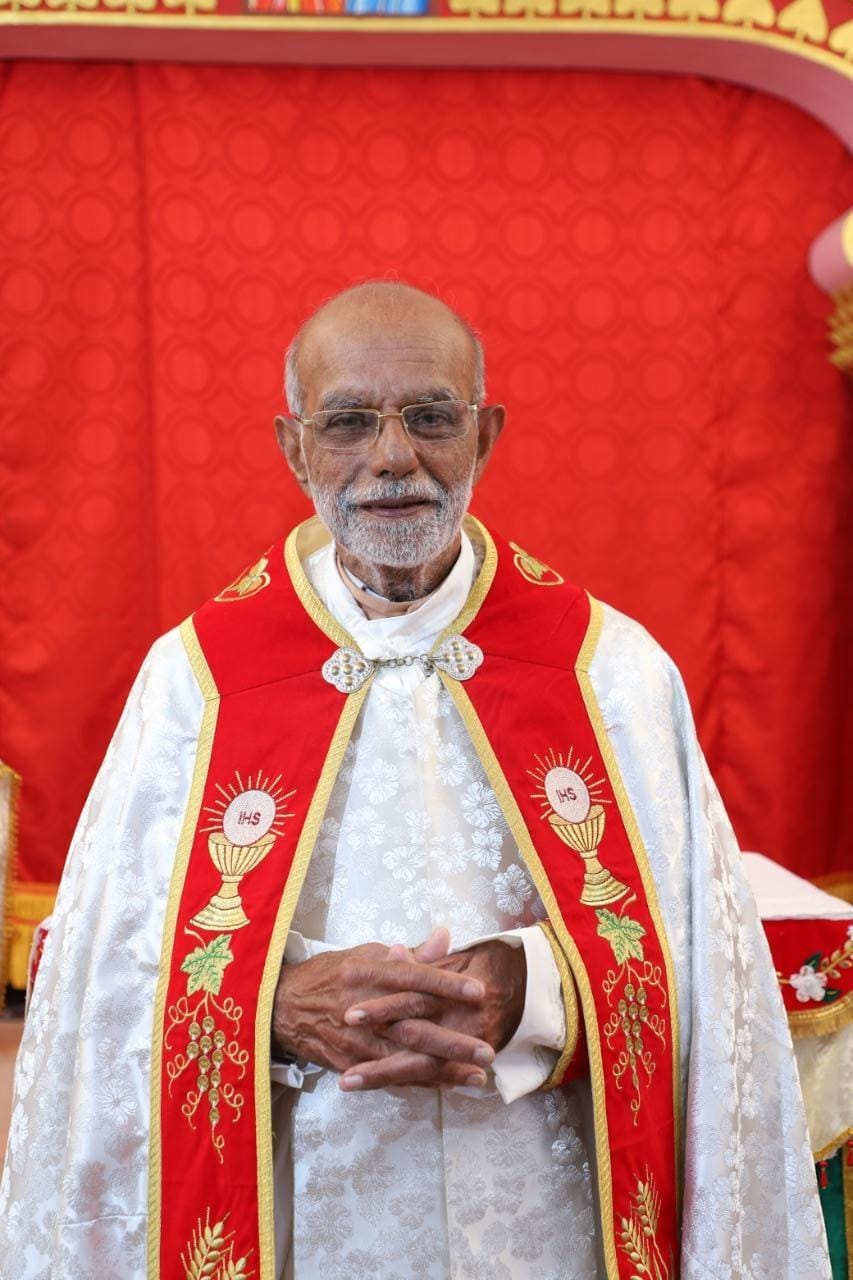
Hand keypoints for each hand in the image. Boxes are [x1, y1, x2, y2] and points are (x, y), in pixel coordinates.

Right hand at [339, 935, 526, 1092]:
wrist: (282, 1007)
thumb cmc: (330, 975)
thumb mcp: (365, 953)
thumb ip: (409, 953)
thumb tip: (445, 937)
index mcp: (366, 973)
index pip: (412, 978)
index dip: (446, 984)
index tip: (479, 992)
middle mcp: (362, 1009)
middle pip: (412, 1026)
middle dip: (452, 1042)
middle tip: (488, 1050)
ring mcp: (355, 1041)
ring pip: (405, 1060)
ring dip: (442, 1071)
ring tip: (477, 1077)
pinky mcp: (350, 1064)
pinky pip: (390, 1076)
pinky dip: (419, 1082)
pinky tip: (446, 1085)